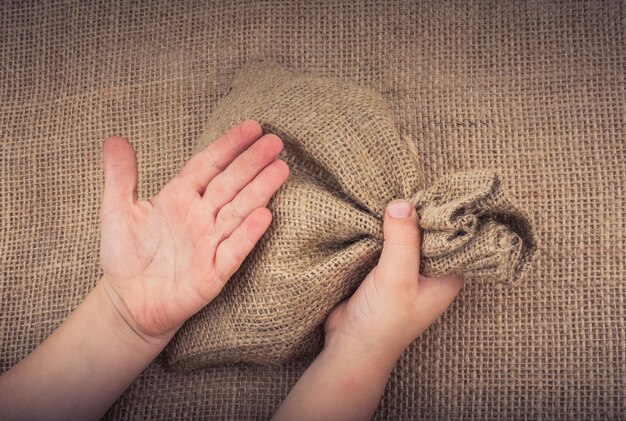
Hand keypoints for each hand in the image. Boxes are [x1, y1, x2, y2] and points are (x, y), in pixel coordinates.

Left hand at [99, 120, 288, 341]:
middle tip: (275, 142)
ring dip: (259, 191)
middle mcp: (200, 216)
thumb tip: (114, 139)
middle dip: (252, 162)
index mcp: (179, 197)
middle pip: (230, 184)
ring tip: (280, 169)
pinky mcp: (213, 273)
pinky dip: (247, 234)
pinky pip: (233, 250)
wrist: (128, 302)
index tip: (252, 127)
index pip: (208, 165)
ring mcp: (210, 243)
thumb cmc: (126, 256)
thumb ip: (120, 177)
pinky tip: (264, 215)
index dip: (228, 146)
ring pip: (238, 211)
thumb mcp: (117, 212)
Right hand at [324, 199, 463, 363]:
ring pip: (405, 237)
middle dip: (418, 214)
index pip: (455, 238)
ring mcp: (405, 272)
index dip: (447, 215)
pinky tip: (373, 212)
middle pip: (428, 234)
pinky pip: (385, 243)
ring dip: (396, 221)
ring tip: (390, 191)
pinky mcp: (382, 271)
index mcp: (446, 277)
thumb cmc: (383, 321)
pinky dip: (380, 231)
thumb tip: (402, 202)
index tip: (436, 189)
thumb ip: (402, 240)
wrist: (349, 346)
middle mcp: (430, 273)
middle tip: (408, 185)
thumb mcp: (397, 277)